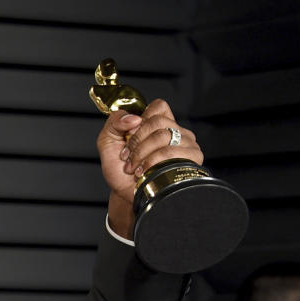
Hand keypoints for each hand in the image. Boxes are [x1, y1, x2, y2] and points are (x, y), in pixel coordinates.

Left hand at [96, 99, 203, 238]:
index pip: (158, 106)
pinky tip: (145, 172)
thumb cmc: (120, 169)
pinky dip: (152, 162)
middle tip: (128, 156)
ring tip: (135, 167)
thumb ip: (114, 122)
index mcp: (160, 123)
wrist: (126, 194)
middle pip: (158, 121)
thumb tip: (134, 118)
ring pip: (164, 136)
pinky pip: (171, 152)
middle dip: (137, 141)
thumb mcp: (108, 141)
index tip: (129, 136)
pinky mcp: (192, 159)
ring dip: (141, 153)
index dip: (141, 120)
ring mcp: (186, 144)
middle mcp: (176, 131)